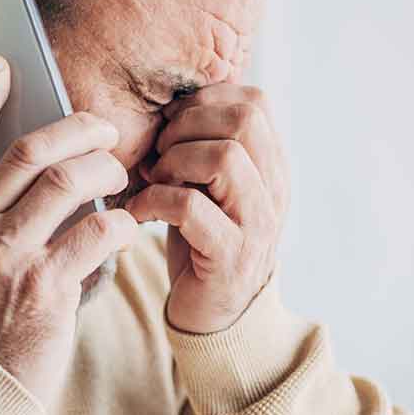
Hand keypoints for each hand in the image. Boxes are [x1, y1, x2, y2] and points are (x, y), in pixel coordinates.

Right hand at [0, 56, 141, 404]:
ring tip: (119, 176)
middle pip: (29, 151)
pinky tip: (124, 225)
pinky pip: (96, 233)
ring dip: (104, 170)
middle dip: (76, 128)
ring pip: (67, 181)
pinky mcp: (45, 288)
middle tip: (103, 128)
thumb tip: (15, 177)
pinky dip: (117, 223)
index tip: (1, 66)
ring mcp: (4, 257)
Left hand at [126, 84, 288, 333]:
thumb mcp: (210, 185)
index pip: (255, 102)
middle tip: (160, 152)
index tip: (173, 124)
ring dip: (174, 161)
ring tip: (154, 180)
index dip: (206, 99)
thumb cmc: (203, 241)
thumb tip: (173, 106)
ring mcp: (257, 224)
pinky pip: (191, 206)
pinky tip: (138, 212)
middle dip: (188, 125)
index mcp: (272, 167)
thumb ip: (204, 146)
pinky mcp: (230, 256)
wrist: (215, 315)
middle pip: (244, 120)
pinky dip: (153, 201)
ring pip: (224, 157)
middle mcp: (274, 191)